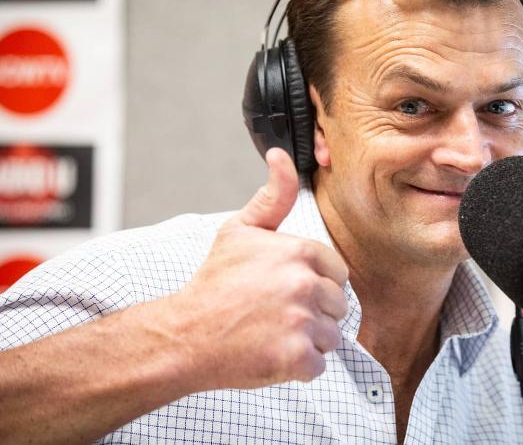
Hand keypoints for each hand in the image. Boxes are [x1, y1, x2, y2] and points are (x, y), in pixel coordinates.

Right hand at [169, 148, 348, 390]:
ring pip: (331, 336)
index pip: (337, 273)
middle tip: (274, 313)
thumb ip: (272, 196)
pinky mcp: (296, 358)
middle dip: (312, 313)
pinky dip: (297, 367)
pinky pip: (318, 365)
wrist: (185, 334)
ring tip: (272, 332)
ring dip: (306, 340)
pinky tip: (270, 353)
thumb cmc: (214, 284)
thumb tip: (281, 156)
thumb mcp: (241, 231)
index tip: (285, 290)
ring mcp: (301, 322)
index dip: (314, 284)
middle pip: (337, 305)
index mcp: (299, 253)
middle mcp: (304, 284)